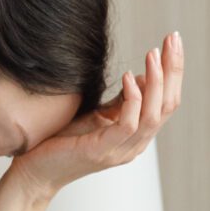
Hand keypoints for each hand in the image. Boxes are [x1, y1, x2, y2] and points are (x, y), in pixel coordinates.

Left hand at [8, 30, 184, 196]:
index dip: (174, 71)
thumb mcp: (98, 115)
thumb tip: (141, 77)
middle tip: (172, 39)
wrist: (36, 171)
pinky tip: (128, 77)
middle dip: (173, 70)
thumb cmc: (64, 141)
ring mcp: (121, 151)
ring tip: (152, 54)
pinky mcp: (102, 151)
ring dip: (156, 81)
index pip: (167, 102)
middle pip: (167, 106)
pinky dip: (133, 99)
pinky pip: (128, 124)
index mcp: (137, 136)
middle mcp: (135, 145)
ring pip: (153, 116)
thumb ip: (121, 102)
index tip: (173, 41)